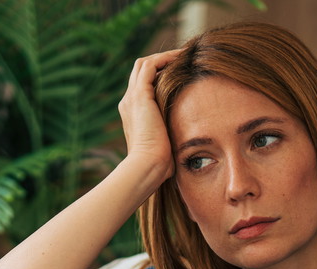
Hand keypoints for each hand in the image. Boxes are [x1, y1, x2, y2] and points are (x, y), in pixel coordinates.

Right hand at [118, 49, 180, 183]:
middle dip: (161, 62)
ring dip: (164, 57)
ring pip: (144, 64)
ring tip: (183, 55)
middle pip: (140, 71)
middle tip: (183, 60)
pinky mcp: (140, 95)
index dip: (160, 77)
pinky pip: (150, 65)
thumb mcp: (165, 146)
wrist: (147, 166)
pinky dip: (165, 58)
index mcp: (132, 114)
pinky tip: (181, 58)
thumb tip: (187, 146)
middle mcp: (128, 103)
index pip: (143, 86)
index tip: (180, 75)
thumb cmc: (158, 164)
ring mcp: (132, 98)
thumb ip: (171, 138)